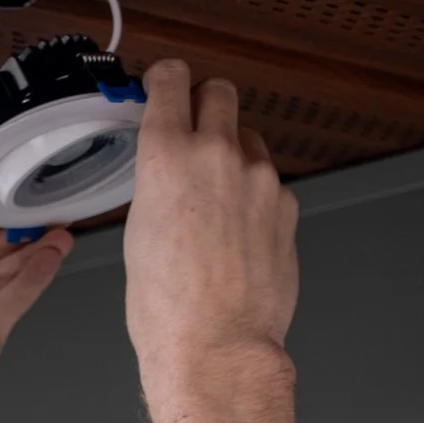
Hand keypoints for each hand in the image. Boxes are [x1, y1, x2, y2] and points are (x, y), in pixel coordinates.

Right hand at [123, 60, 299, 386]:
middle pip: (220, 92)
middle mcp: (219, 156)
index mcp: (168, 158)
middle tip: (192, 129)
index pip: (173, 80)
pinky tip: (235, 231)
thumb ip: (157, 184)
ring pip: (248, 138)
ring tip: (213, 197)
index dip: (166, 77)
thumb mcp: (137, 231)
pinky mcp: (286, 205)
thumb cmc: (166, 306)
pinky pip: (267, 182)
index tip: (163, 81)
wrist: (216, 345)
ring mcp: (260, 179)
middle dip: (204, 104)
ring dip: (231, 152)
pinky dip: (252, 195)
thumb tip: (168, 171)